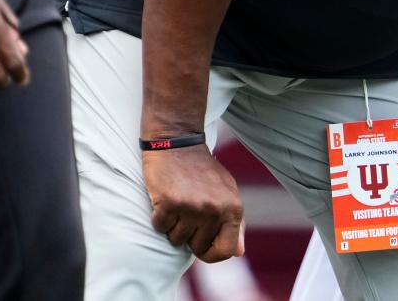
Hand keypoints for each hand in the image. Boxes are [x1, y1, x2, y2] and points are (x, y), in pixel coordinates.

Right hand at [143, 144, 244, 262]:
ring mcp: (192, 207)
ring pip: (176, 239)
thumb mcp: (227, 193)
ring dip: (173, 226)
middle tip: (188, 210)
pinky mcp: (170, 202)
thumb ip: (234, 223)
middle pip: (198, 247)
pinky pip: (160, 227)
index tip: (202, 248)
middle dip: (189, 235)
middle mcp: (215, 209)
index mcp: (233, 208)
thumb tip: (238, 252)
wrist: (178, 143)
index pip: (226, 250)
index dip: (212, 254)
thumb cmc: (202, 171)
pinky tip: (165, 198)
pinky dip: (159, 217)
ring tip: (178, 202)